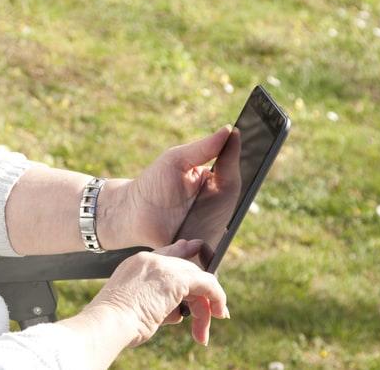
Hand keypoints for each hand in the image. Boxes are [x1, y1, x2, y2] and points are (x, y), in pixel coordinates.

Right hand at [84, 239, 229, 346]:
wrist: (108, 322)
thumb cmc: (115, 323)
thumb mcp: (135, 308)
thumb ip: (156, 303)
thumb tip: (178, 313)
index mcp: (134, 264)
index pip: (165, 254)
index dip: (182, 252)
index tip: (194, 247)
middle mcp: (149, 261)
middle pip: (184, 270)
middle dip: (197, 296)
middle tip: (202, 323)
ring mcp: (162, 267)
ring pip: (196, 280)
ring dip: (204, 308)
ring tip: (201, 333)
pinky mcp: (176, 279)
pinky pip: (207, 283)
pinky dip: (217, 298)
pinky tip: (218, 313)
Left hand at [101, 125, 235, 248]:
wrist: (131, 212)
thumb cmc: (153, 183)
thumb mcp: (177, 159)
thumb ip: (204, 147)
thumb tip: (229, 129)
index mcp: (215, 182)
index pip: (233, 170)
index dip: (242, 159)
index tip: (247, 143)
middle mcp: (218, 204)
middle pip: (235, 197)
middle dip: (235, 187)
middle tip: (227, 177)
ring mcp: (211, 226)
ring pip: (228, 224)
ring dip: (225, 218)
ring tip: (220, 206)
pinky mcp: (201, 246)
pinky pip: (213, 250)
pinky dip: (213, 248)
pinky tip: (205, 238)